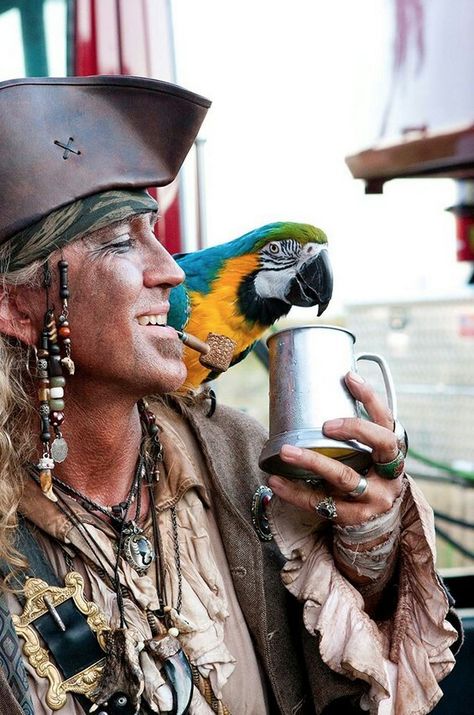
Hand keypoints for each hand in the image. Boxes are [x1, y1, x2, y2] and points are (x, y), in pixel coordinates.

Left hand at [268, 371, 402, 525]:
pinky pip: (321, 504)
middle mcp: (389, 474)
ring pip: (344, 477)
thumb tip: (320, 388)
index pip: (387, 420)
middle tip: (325, 423)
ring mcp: (374, 498)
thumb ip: (352, 431)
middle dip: (354, 428)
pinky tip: (276, 482)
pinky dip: (295, 493)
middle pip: (379, 445)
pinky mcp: (354, 517)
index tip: (349, 378)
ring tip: (285, 451)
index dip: (371, 398)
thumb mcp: (365, 453)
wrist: (374, 519)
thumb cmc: (363, 475)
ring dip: (312, 461)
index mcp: (392, 452)